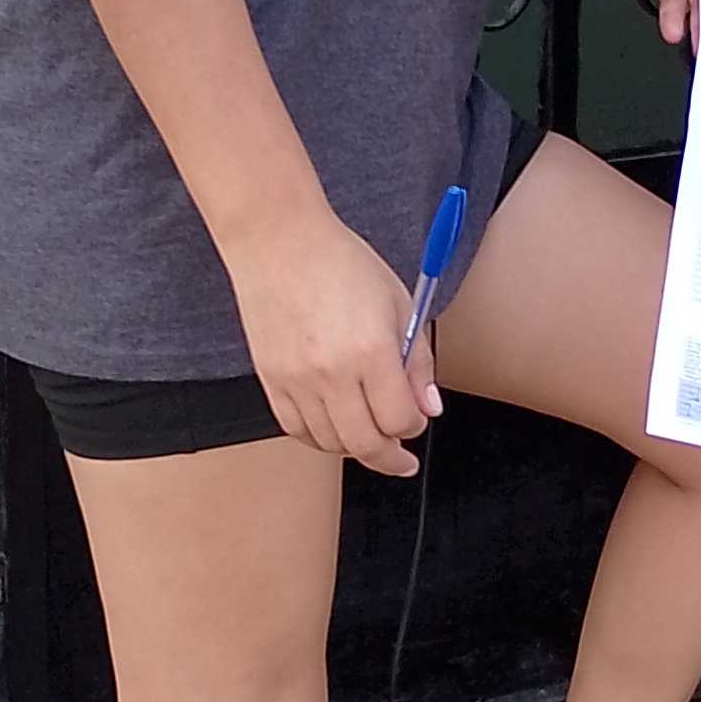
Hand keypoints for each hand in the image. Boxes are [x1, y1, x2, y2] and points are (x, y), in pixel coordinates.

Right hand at [226, 209, 438, 474]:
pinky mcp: (271, 380)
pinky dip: (319, 438)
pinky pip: (296, 430)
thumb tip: (429, 407)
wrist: (280, 242)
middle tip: (400, 459)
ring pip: (331, 442)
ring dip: (355, 447)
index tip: (416, 418)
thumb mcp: (398, 304)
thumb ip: (417, 362)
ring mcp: (297, 380)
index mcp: (370, 352)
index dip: (414, 425)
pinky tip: (334, 430)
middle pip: (366, 444)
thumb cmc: (340, 263)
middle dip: (390, 457)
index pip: (400, 419)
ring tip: (369, 438)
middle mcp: (332, 373)